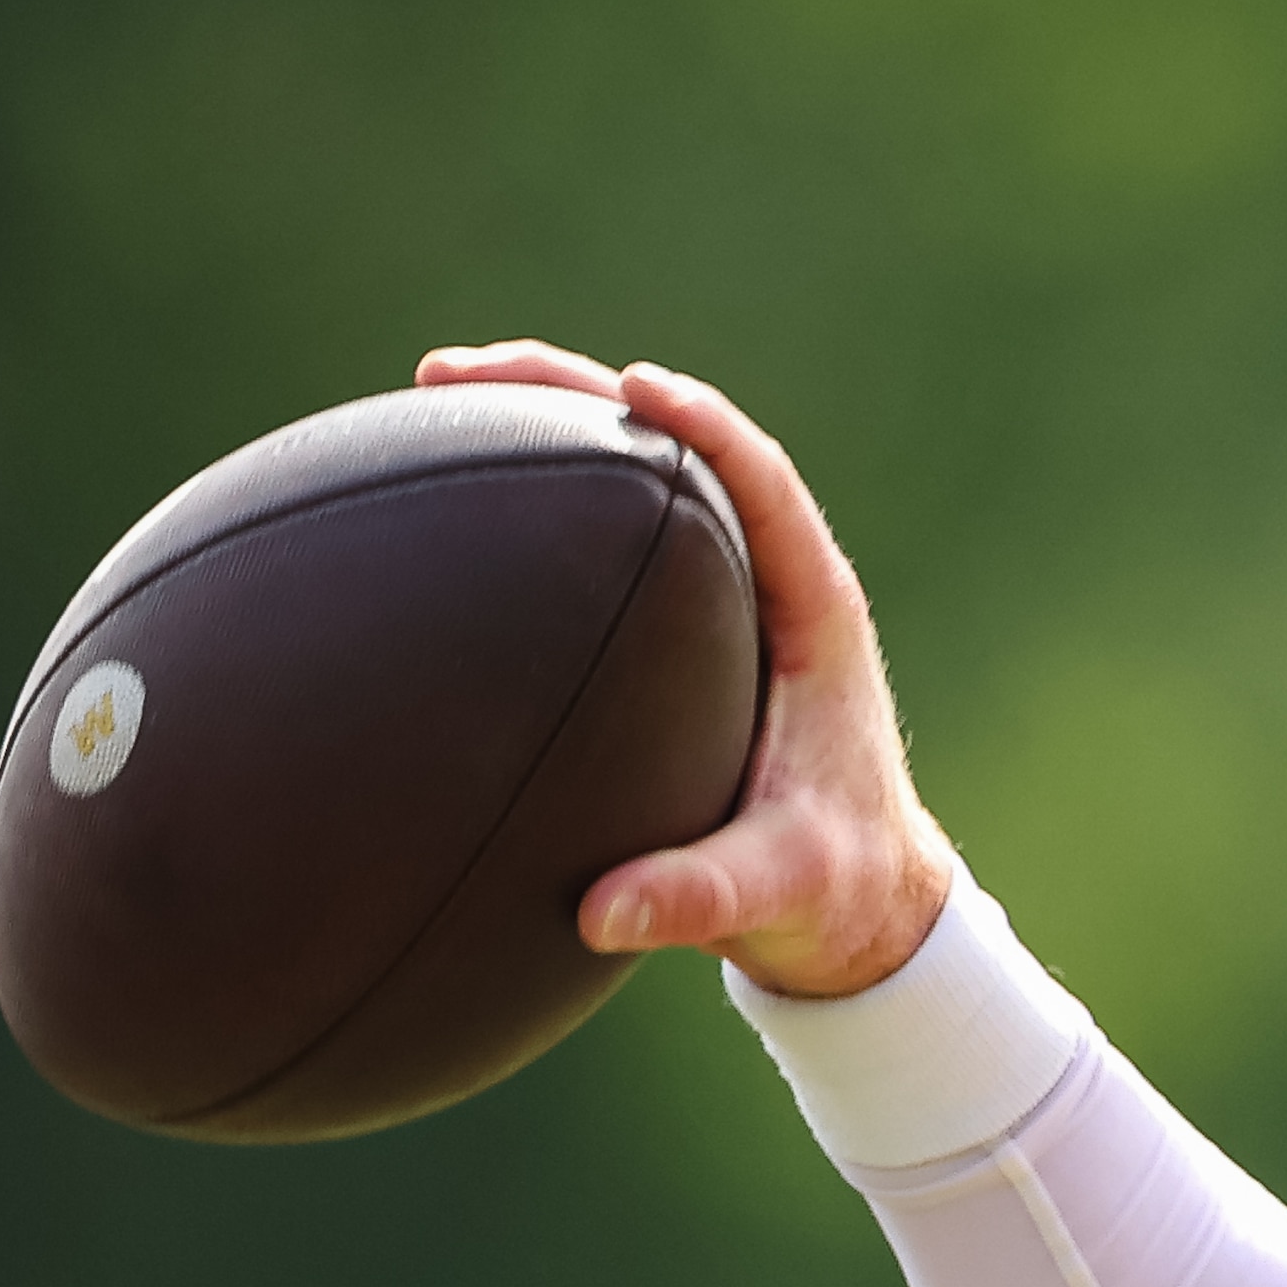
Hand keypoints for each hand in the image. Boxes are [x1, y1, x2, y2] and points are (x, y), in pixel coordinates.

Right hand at [413, 341, 955, 999]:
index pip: (763, 484)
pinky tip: (447, 495)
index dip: (704, 426)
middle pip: (675, 448)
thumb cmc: (835, 891)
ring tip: (430, 392)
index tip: (633, 388)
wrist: (856, 910)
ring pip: (634, 478)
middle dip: (573, 393)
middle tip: (454, 374)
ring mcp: (723, 599)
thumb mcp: (777, 893)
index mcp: (812, 617)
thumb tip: (605, 913)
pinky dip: (537, 502)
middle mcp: (769, 586)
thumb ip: (701, 898)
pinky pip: (606, 538)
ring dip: (543, 427)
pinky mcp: (682, 628)